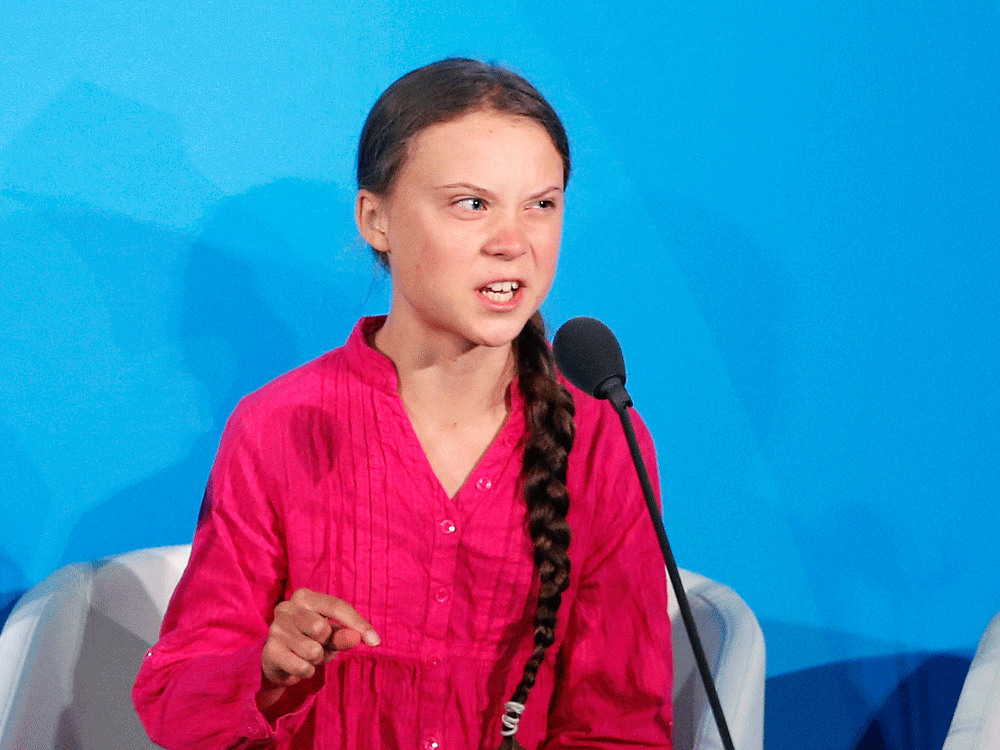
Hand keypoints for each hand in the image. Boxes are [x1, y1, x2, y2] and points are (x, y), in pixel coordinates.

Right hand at [261, 588, 379, 687]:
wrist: (277, 660)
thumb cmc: (309, 639)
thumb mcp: (331, 636)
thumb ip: (345, 635)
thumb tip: (361, 638)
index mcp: (305, 597)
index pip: (336, 606)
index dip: (358, 623)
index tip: (375, 641)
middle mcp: (286, 607)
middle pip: (323, 628)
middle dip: (326, 643)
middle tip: (318, 645)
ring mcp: (275, 628)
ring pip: (313, 650)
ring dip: (316, 659)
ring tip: (307, 655)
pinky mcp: (269, 651)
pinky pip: (302, 667)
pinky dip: (306, 671)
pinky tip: (297, 665)